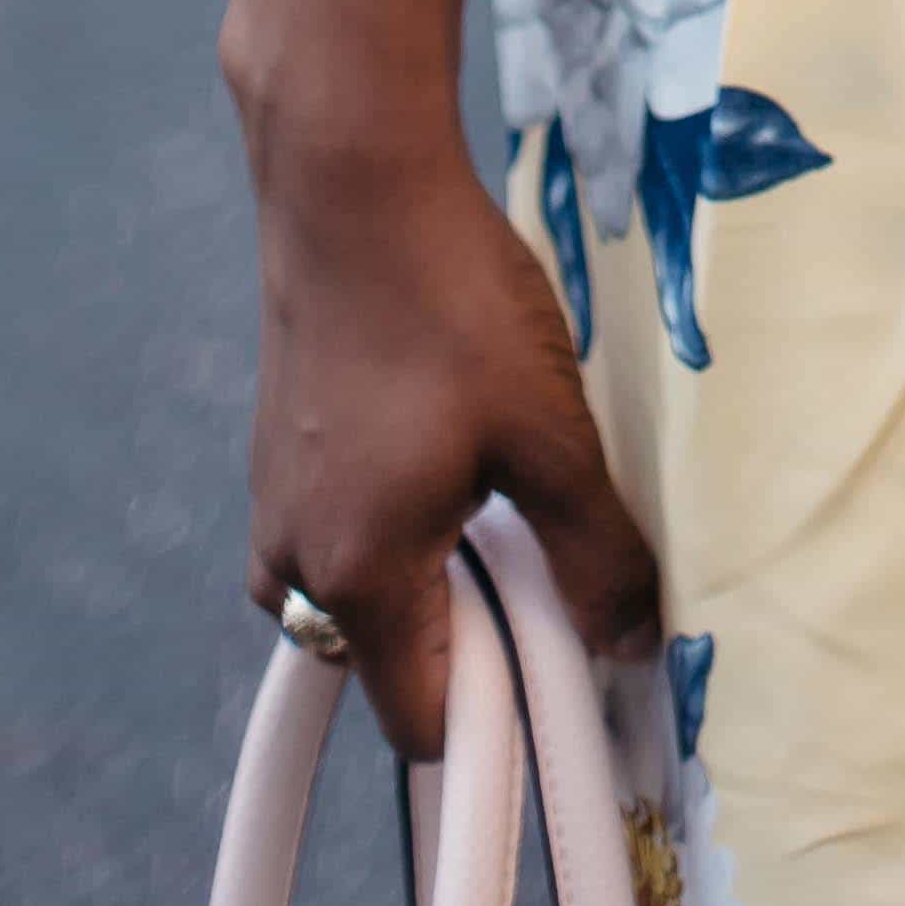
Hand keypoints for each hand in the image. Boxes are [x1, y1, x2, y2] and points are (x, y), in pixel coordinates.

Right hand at [241, 112, 658, 763]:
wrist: (353, 183)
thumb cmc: (446, 302)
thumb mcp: (549, 433)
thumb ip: (594, 554)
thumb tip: (630, 643)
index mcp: (355, 578)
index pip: (424, 722)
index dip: (503, 702)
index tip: (560, 636)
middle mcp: (292, 562)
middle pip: (391, 661)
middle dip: (470, 626)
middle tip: (532, 533)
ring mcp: (275, 505)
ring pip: (367, 590)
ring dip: (435, 563)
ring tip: (491, 469)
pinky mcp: (279, 453)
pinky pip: (342, 529)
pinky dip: (397, 513)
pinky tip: (447, 426)